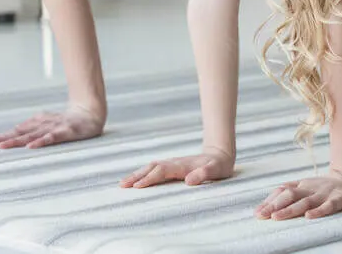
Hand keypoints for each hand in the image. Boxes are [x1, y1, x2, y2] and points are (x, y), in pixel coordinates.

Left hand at [0, 106, 104, 148]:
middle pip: (19, 134)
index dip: (0, 138)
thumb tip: (14, 134)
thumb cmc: (67, 121)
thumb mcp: (47, 125)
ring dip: (16, 141)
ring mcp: (53, 128)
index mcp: (36, 125)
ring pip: (32, 136)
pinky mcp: (66, 131)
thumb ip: (32, 130)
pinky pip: (52, 137)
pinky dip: (41, 142)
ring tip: (2, 147)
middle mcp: (41, 126)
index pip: (15, 132)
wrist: (90, 112)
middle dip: (2, 140)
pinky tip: (32, 147)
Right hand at [119, 147, 234, 187]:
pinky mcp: (172, 166)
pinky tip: (136, 179)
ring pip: (150, 167)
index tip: (137, 187)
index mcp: (182, 165)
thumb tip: (189, 181)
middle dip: (136, 176)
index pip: (162, 172)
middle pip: (151, 168)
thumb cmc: (218, 165)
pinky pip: (153, 169)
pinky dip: (142, 173)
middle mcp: (174, 163)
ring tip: (123, 183)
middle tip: (121, 185)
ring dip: (136, 174)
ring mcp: (172, 163)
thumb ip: (204, 174)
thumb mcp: (216, 170)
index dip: (149, 179)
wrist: (220, 153)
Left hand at [255, 172, 341, 219]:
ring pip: (305, 202)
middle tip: (261, 216)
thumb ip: (290, 191)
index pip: (282, 192)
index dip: (269, 201)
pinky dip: (319, 211)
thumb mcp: (306, 186)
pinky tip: (309, 216)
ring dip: (290, 210)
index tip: (256, 213)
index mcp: (302, 185)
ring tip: (276, 217)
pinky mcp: (339, 199)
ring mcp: (324, 193)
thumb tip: (269, 199)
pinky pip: (328, 206)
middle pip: (290, 196)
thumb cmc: (325, 187)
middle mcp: (311, 188)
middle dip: (274, 206)